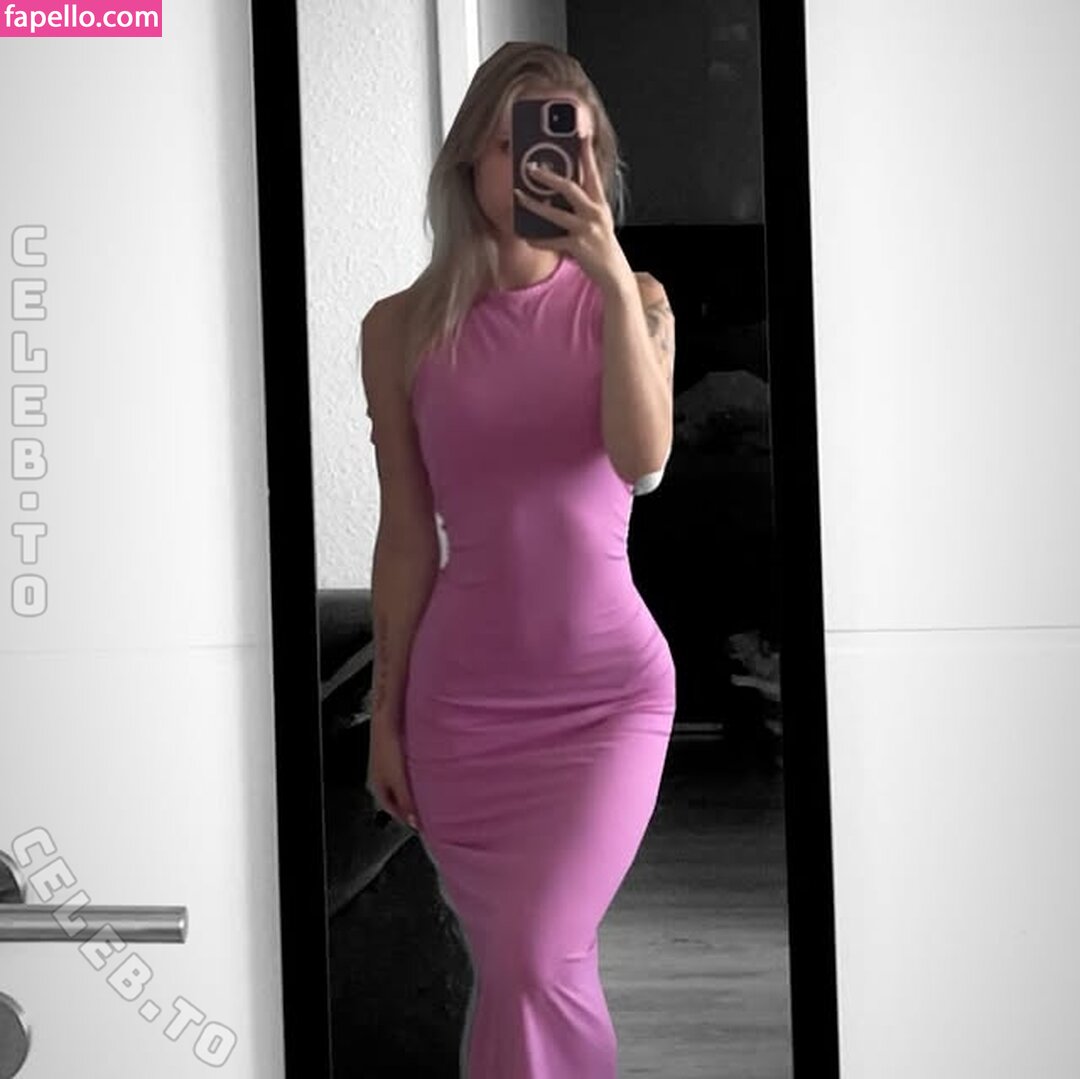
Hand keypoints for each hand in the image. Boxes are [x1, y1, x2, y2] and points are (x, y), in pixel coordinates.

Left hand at [513, 134, 633, 295]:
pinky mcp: (578, 247)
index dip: (586, 153)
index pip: (593, 173)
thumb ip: (585, 205)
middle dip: (549, 176)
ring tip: (519, 196)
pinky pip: (551, 241)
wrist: (614, 274)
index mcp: (600, 204)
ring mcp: (587, 230)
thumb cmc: (603, 246)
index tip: (580, 134)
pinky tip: (525, 236)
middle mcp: (595, 214)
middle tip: (532, 167)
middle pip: (570, 188)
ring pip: (555, 214)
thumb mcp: (599, 221)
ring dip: (534, 204)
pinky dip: (537, 240)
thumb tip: (562, 190)